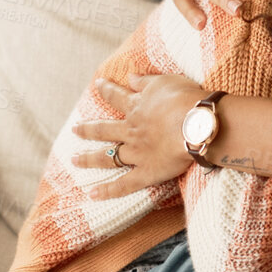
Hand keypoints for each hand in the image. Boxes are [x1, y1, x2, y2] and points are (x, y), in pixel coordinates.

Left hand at [71, 73, 205, 198]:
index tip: (97, 84)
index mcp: (136, 107)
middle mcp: (131, 130)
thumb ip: (146, 81)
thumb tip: (130, 76)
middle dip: (88, 129)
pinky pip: (124, 184)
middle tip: (75, 129)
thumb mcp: (165, 81)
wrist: (197, 124)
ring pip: (108, 157)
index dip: (107, 89)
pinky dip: (108, 191)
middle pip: (104, 129)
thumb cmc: (186, 99)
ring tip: (75, 160)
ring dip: (89, 159)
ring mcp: (136, 153)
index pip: (117, 96)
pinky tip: (92, 195)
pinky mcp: (146, 172)